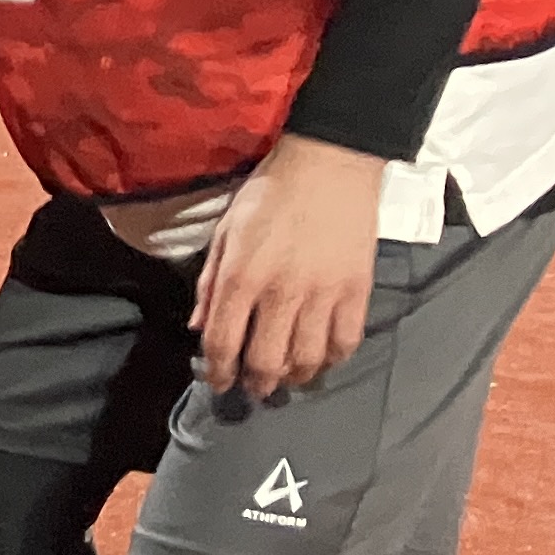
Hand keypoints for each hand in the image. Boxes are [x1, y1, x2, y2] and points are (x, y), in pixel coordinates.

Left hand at [192, 133, 385, 396]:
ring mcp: (323, 295)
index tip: (218, 382)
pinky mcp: (357, 292)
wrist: (330, 166)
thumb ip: (210, 282)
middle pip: (266, 360)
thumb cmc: (270, 194)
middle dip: (255, 383)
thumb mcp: (225, 232)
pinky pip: (346, 342)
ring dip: (293, 377)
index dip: (217, 371)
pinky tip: (321, 360)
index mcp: (242, 277)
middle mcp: (281, 293)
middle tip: (252, 388)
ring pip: (308, 359)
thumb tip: (197, 326)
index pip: (223, 341)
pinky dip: (332, 359)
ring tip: (286, 378)